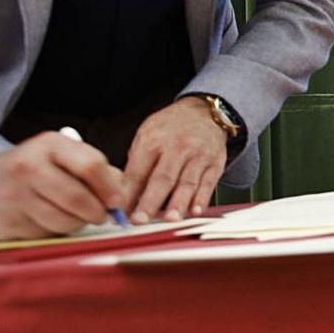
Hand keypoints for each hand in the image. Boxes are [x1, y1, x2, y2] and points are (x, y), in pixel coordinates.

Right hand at [0, 132, 122, 239]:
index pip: (91, 165)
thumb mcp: (62, 158)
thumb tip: (123, 191)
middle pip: (78, 197)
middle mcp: (30, 165)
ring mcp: (16, 194)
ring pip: (64, 219)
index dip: (110, 187)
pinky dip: (56, 230)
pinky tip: (49, 219)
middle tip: (102, 216)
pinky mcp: (9, 219)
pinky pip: (47, 232)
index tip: (116, 201)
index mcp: (50, 144)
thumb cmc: (34, 171)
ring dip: (78, 223)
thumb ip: (94, 170)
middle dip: (97, 212)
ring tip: (76, 216)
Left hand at [125, 97, 226, 223]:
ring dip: (178, 203)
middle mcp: (177, 147)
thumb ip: (136, 163)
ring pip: (187, 183)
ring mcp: (198, 156)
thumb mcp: (146, 135)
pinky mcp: (215, 163)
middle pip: (162, 178)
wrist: (204, 112)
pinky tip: (195, 210)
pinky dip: (202, 198)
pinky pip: (208, 183)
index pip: (137, 171)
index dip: (127, 193)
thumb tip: (124, 196)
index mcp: (153, 140)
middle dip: (150, 201)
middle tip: (139, 220)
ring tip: (169, 219)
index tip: (118, 211)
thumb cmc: (171, 128)